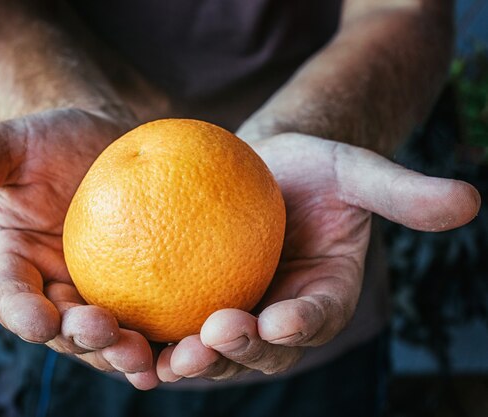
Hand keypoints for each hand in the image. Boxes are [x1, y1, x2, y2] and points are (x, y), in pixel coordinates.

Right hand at [0, 108, 159, 389]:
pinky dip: (166, 334)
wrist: (105, 137)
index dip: (23, 313)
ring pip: (110, 337)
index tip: (40, 320)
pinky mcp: (143, 288)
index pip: (13, 298)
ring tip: (146, 355)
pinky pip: (153, 316)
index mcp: (18, 266)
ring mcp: (101, 292)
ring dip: (125, 352)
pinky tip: (189, 340)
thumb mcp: (8, 146)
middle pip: (65, 331)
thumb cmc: (50, 138)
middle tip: (106, 333)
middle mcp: (57, 289)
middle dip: (83, 341)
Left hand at [156, 133, 480, 381]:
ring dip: (192, 359)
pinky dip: (154, 335)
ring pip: (215, 350)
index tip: (282, 319)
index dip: (304, 323)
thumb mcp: (355, 170)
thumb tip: (468, 201)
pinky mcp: (195, 306)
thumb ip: (401, 191)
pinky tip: (126, 332)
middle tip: (212, 339)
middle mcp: (280, 317)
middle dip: (239, 352)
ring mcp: (238, 316)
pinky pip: (174, 325)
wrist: (259, 170)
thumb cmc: (311, 168)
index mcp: (322, 295)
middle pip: (262, 349)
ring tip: (167, 357)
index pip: (317, 316)